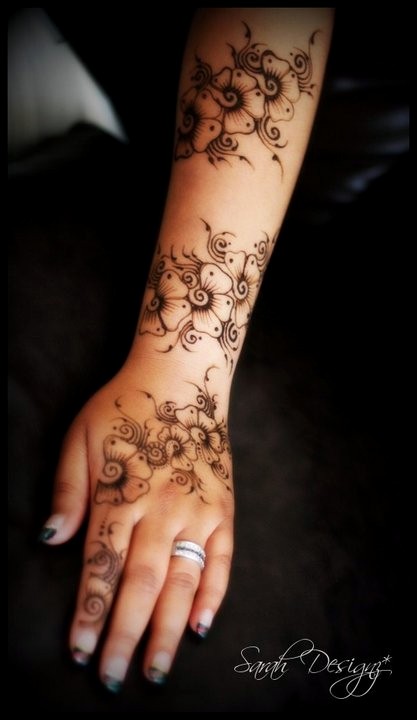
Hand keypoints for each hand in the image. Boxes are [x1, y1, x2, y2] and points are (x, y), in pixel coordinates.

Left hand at [40, 358, 233, 689]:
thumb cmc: (125, 408)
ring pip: (184, 580)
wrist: (183, 381)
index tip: (80, 652)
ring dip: (169, 630)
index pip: (102, 566)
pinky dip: (215, 595)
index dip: (90, 613)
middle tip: (114, 680)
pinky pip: (222, 560)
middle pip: (141, 584)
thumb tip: (51, 540)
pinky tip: (203, 626)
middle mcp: (163, 508)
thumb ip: (68, 490)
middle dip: (124, 635)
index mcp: (123, 493)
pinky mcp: (224, 509)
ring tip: (157, 671)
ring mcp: (199, 510)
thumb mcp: (81, 437)